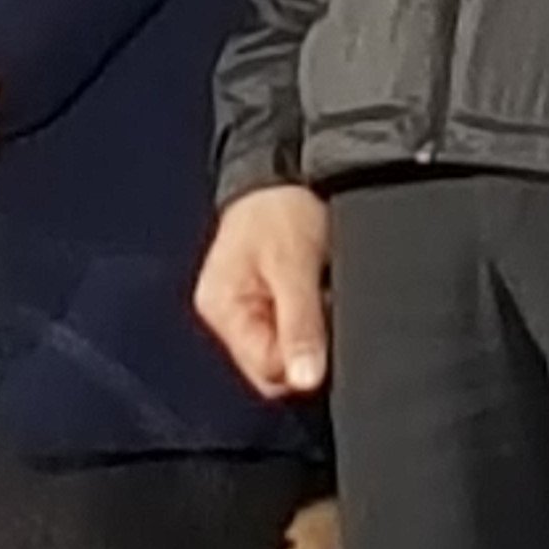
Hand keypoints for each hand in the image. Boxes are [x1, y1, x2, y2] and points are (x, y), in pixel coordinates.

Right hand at [195, 182, 331, 401]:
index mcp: (222, 308)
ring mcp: (245, 308)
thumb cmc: (281, 207)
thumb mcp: (294, 264)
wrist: (286, 168)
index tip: (326, 325)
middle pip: (275, 365)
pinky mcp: (263, 299)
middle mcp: (227, 315)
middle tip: (323, 301)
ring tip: (317, 286)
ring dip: (310, 329)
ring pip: (286, 347)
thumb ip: (299, 324)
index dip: (304, 359)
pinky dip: (310, 314)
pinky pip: (289, 328)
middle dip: (307, 344)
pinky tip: (315, 287)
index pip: (266, 370)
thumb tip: (305, 380)